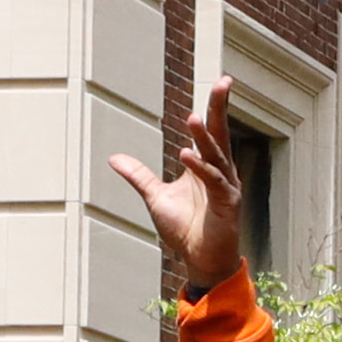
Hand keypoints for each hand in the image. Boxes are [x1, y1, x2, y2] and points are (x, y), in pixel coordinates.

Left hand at [112, 74, 249, 293]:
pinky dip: (200, 167)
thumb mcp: (155, 196)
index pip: (211, 130)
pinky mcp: (227, 204)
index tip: (222, 82)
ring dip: (204, 137)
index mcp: (207, 166)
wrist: (200, 259)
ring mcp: (226, 187)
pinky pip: (214, 181)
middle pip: (221, 133)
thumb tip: (114, 158)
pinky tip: (186, 155)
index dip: (215, 106)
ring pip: (217, 155)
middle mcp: (221, 171)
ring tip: (191, 119)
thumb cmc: (185, 228)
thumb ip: (138, 175)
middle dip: (221, 107)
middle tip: (224, 82)